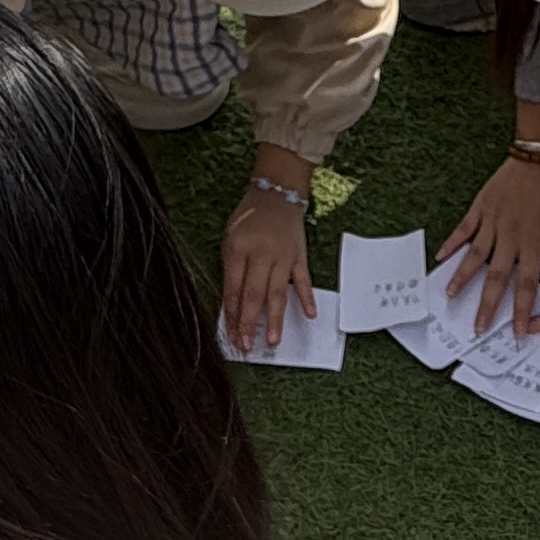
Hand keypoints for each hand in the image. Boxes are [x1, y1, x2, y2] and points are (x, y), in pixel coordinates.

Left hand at [221, 166, 319, 349]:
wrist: (276, 194)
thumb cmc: (249, 219)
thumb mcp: (230, 239)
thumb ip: (231, 270)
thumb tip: (232, 306)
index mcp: (238, 250)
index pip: (233, 290)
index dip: (231, 316)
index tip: (231, 336)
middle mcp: (261, 254)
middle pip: (254, 295)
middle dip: (249, 323)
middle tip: (247, 345)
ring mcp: (282, 256)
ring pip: (278, 293)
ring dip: (275, 319)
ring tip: (273, 340)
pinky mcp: (299, 256)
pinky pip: (303, 280)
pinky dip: (307, 298)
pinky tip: (309, 315)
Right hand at [439, 150, 539, 336]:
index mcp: (535, 244)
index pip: (527, 286)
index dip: (521, 311)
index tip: (516, 332)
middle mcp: (510, 237)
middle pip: (496, 278)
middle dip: (486, 306)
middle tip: (477, 327)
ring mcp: (493, 222)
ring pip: (474, 256)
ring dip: (462, 279)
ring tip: (450, 297)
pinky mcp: (482, 207)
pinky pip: (463, 229)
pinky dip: (452, 243)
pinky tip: (441, 257)